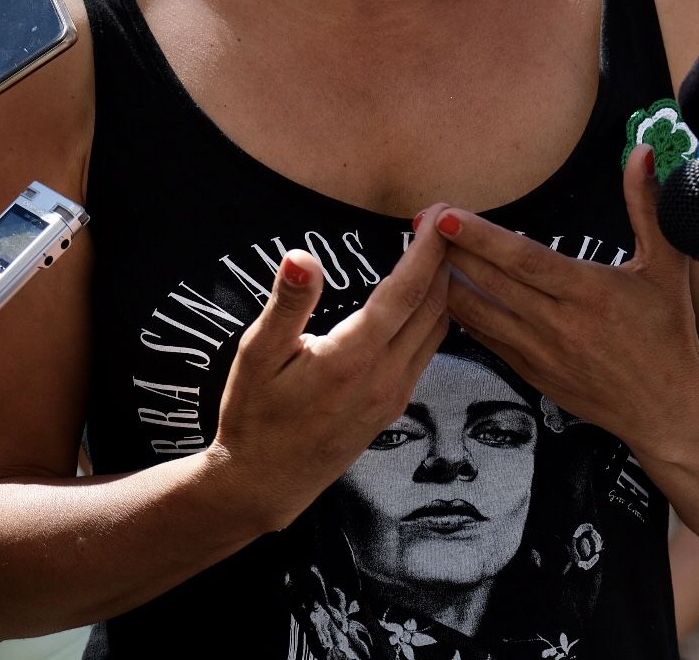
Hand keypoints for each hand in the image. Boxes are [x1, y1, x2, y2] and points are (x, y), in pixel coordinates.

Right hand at [211, 208, 452, 529]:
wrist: (264, 483)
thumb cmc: (254, 416)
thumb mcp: (257, 355)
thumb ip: (287, 303)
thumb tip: (301, 257)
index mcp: (353, 358)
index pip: (406, 291)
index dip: (427, 249)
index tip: (438, 215)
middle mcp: (386, 377)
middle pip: (435, 307)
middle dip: (443, 259)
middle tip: (441, 222)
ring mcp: (395, 394)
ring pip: (438, 330)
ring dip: (445, 287)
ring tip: (439, 251)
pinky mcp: (394, 406)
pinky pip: (428, 350)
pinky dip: (435, 316)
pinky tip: (426, 299)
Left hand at [439, 145, 698, 444]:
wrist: (666, 408)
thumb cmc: (668, 332)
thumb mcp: (668, 264)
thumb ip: (647, 206)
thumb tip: (642, 153)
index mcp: (588, 291)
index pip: (523, 259)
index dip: (481, 238)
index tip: (446, 217)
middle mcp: (559, 324)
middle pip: (491, 282)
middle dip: (452, 250)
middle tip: (421, 222)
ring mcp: (540, 353)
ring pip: (480, 314)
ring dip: (450, 283)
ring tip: (425, 255)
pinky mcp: (531, 374)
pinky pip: (487, 340)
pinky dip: (464, 317)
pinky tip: (448, 294)